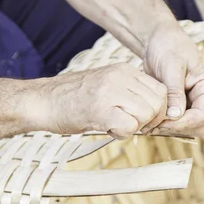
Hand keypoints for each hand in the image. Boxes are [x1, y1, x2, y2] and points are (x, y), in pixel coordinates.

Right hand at [33, 63, 167, 139]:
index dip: (157, 110)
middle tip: (131, 126)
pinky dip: (122, 134)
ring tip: (115, 125)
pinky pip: (130, 127)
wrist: (42, 101)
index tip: (144, 120)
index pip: (160, 90)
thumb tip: (157, 112)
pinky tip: (107, 129)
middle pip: (157, 103)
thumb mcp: (107, 86)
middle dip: (150, 121)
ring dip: (134, 127)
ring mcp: (109, 91)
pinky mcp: (100, 109)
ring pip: (146, 114)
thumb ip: (130, 93)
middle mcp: (119, 76)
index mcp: (123, 70)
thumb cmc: (73, 99)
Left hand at [142, 25, 203, 136]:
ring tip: (149, 123)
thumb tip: (175, 115)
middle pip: (198, 125)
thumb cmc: (168, 46)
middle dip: (177, 127)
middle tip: (153, 124)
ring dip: (170, 128)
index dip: (185, 122)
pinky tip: (150, 120)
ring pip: (188, 127)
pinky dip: (165, 124)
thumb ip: (175, 91)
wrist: (158, 40)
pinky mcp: (182, 105)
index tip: (163, 122)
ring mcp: (194, 102)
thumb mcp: (171, 66)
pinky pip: (177, 122)